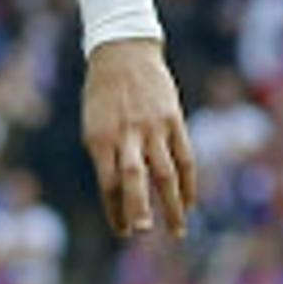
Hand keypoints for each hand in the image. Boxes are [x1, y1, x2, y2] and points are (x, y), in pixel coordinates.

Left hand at [81, 37, 196, 239]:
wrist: (123, 52)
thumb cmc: (103, 94)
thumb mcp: (93, 124)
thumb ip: (105, 156)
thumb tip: (118, 195)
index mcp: (100, 138)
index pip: (108, 184)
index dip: (115, 210)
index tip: (122, 232)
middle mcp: (127, 135)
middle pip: (134, 178)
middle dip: (138, 207)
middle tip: (143, 231)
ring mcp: (152, 128)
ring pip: (164, 173)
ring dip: (171, 205)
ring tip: (177, 230)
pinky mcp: (173, 120)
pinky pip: (184, 157)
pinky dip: (188, 183)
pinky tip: (189, 203)